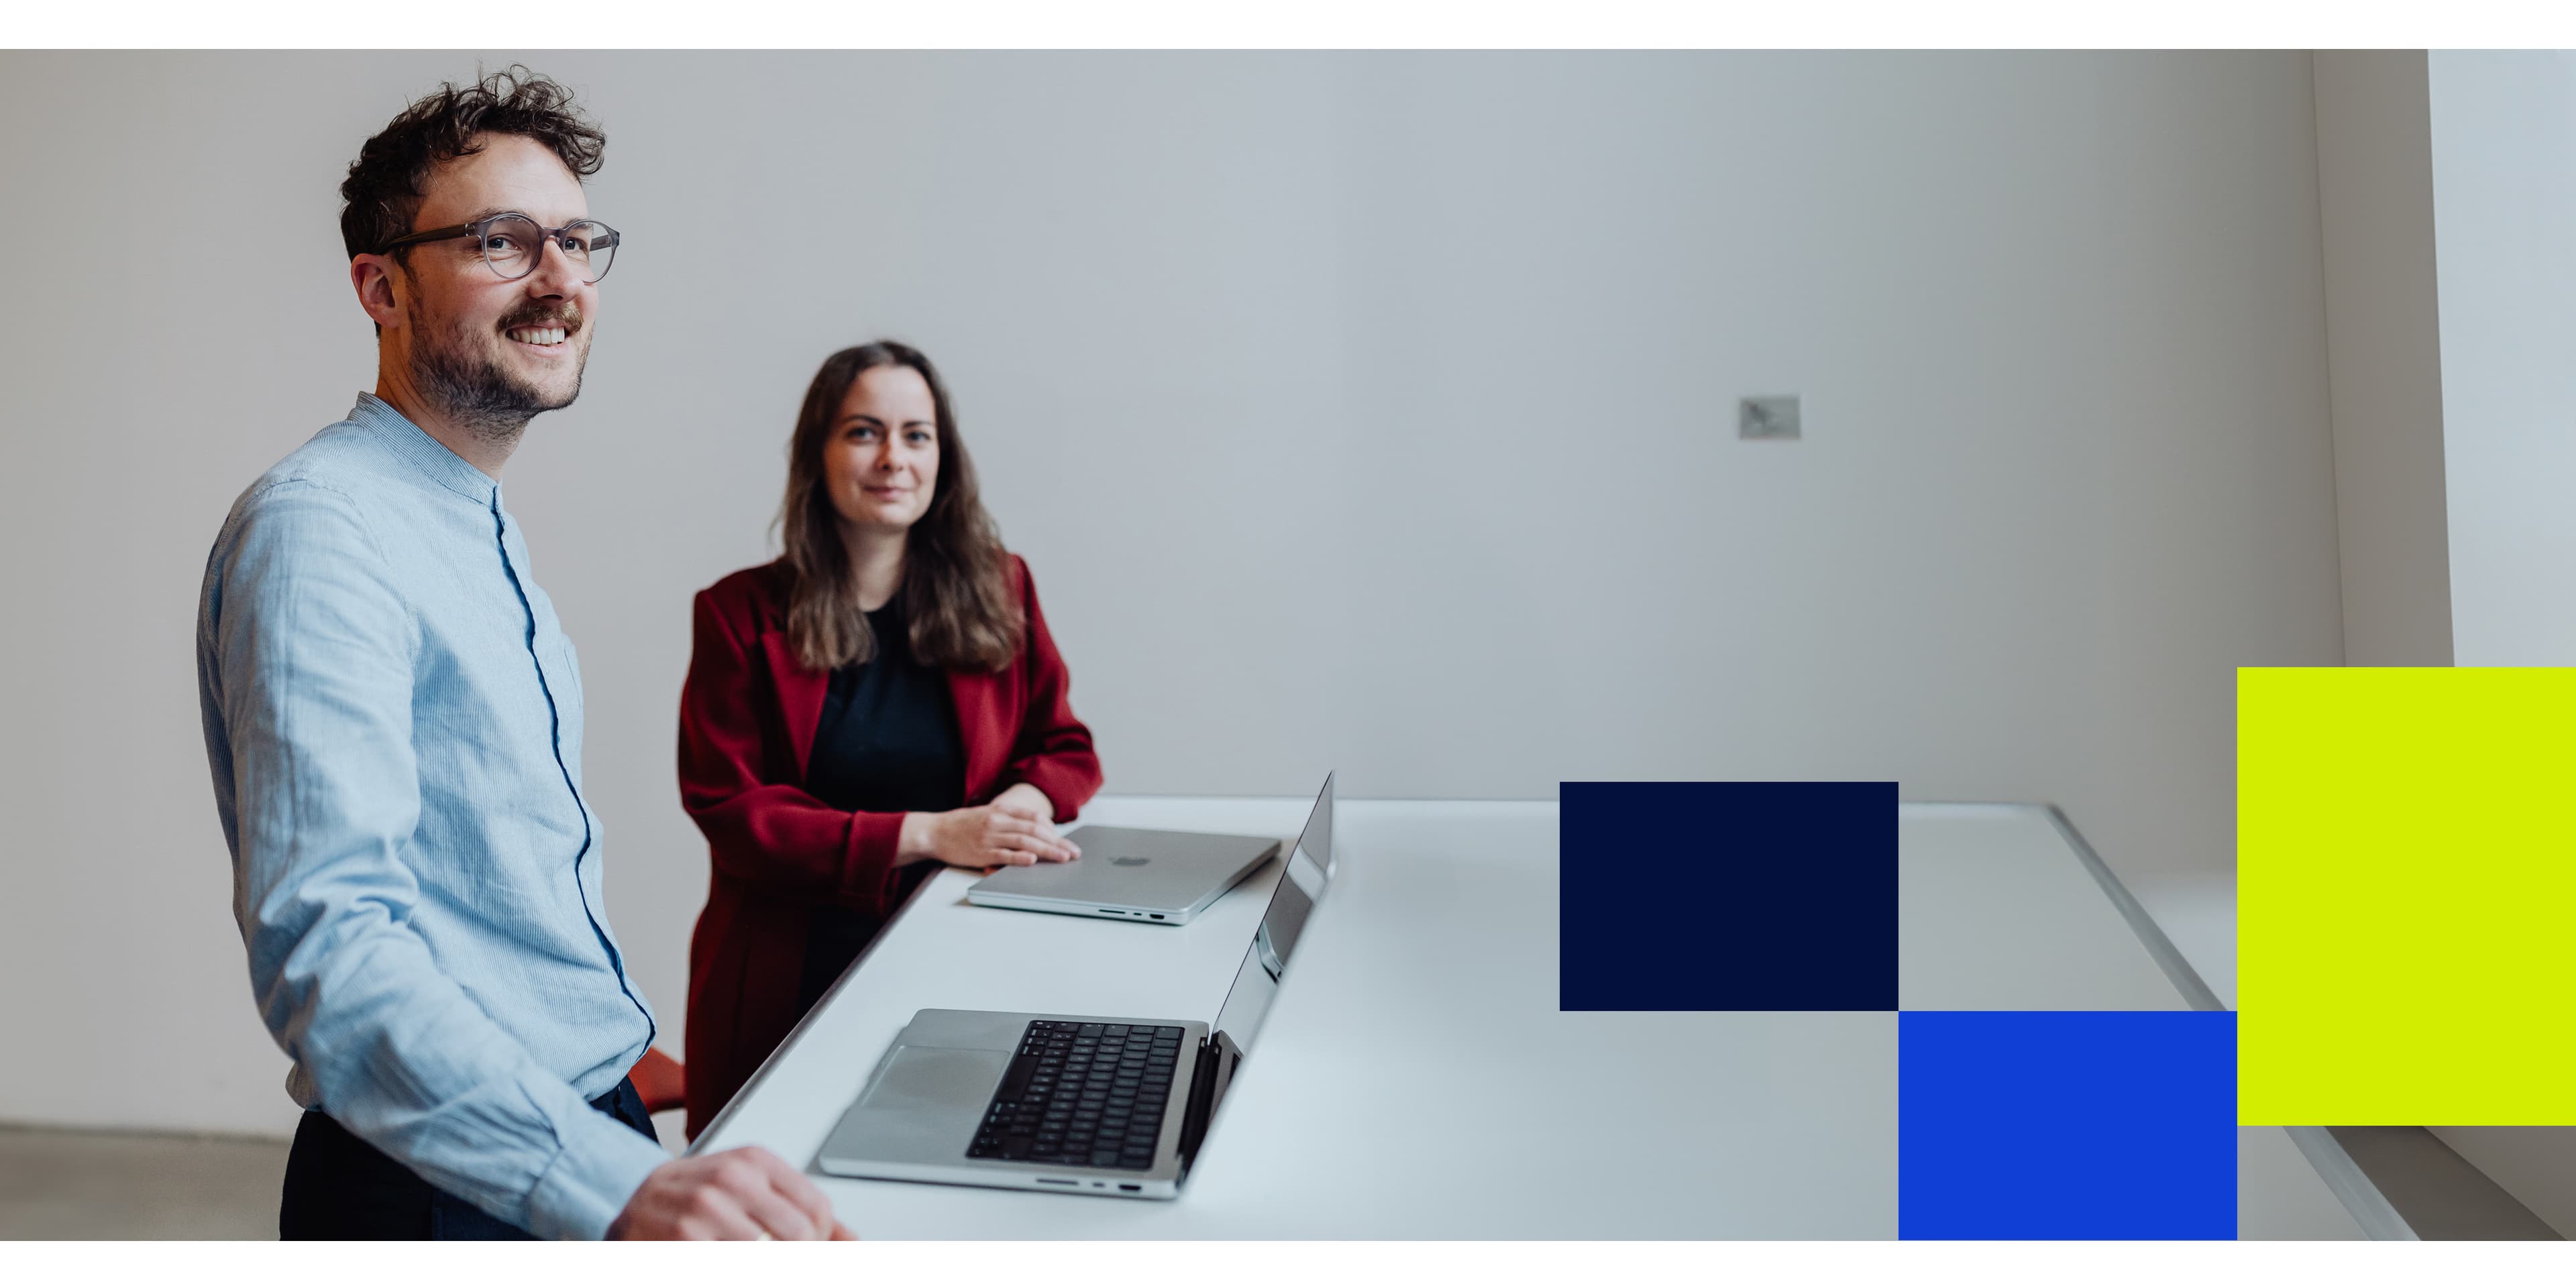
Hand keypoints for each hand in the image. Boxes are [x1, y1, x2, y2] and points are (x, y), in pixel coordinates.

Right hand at [606, 1146, 856, 1239]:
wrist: (633, 1197)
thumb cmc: (697, 1191)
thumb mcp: (750, 1184)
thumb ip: (799, 1207)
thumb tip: (852, 1242)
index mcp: (756, 1161)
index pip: (818, 1208)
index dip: (822, 1240)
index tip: (810, 1247)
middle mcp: (733, 1179)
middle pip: (799, 1236)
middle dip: (799, 1256)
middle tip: (783, 1255)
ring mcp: (707, 1209)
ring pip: (767, 1255)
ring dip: (768, 1262)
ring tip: (750, 1252)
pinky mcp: (684, 1238)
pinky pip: (731, 1263)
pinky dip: (737, 1264)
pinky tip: (726, 1254)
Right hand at [902, 788, 1078, 868]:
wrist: (934, 831)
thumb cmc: (961, 825)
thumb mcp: (986, 814)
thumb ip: (1007, 819)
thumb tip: (1033, 829)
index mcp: (1000, 810)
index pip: (1033, 817)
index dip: (1052, 828)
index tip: (1064, 839)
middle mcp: (997, 821)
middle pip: (1034, 830)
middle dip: (1057, 842)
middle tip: (1072, 852)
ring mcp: (989, 837)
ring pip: (1024, 841)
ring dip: (1047, 850)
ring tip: (1062, 858)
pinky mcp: (981, 852)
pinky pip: (1004, 855)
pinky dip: (1020, 857)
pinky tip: (1033, 860)